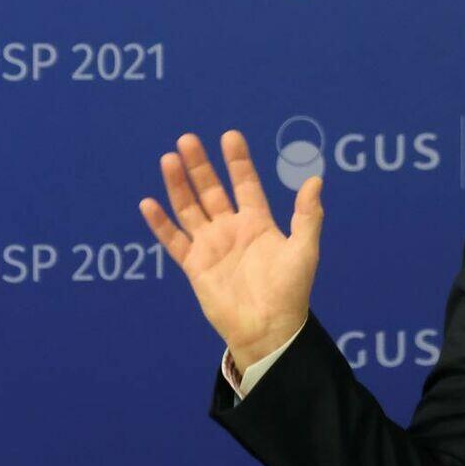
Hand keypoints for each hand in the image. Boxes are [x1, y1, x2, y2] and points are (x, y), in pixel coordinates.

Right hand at [138, 130, 324, 370]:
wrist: (268, 329)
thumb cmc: (291, 290)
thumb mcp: (304, 250)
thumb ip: (307, 216)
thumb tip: (316, 179)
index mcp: (258, 223)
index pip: (245, 184)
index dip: (238, 161)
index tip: (229, 136)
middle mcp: (232, 230)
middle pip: (211, 190)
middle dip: (200, 165)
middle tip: (187, 139)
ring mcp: (211, 246)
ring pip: (190, 209)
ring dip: (178, 185)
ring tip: (169, 159)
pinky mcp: (195, 266)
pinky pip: (174, 240)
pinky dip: (160, 223)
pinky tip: (149, 203)